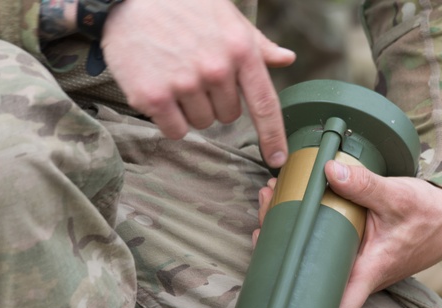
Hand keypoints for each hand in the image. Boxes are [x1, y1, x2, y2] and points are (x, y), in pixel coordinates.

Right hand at [101, 0, 295, 166]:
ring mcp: (184, 84)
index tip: (278, 159)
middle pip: (228, 116)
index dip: (274, 136)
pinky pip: (175, 130)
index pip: (265, 103)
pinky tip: (159, 88)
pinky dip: (168, 118)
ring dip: (190, 108)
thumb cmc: (183, 6)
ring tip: (174, 74)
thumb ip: (257, 44)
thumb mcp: (226, 17)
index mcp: (240, 50)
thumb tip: (287, 58)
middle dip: (214, 101)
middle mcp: (216, 69)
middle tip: (194, 72)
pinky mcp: (154, 96)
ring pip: (201, 123)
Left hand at [257, 161, 441, 307]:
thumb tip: (330, 171)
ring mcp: (352, 264)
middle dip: (280, 258)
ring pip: (312, 258)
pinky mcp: (352, 250)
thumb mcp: (398, 196)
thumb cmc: (428, 215)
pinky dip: (302, 224)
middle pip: (310, 278)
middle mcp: (356, 274)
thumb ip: (365, 185)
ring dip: (287, 234)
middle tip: (260, 227)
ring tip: (268, 202)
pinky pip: (320, 244)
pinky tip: (287, 202)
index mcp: (367, 272)